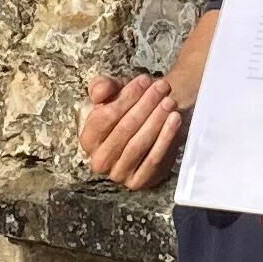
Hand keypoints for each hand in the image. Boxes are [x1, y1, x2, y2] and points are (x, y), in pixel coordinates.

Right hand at [79, 72, 189, 189]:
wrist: (149, 127)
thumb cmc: (128, 108)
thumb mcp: (113, 92)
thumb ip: (102, 87)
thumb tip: (99, 93)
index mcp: (88, 139)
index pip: (105, 117)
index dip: (126, 97)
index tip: (145, 80)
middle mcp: (99, 160)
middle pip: (124, 129)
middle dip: (145, 106)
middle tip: (163, 88)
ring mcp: (118, 174)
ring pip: (138, 144)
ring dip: (156, 120)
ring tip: (170, 101)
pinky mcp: (138, 181)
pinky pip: (153, 159)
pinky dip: (165, 138)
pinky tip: (174, 120)